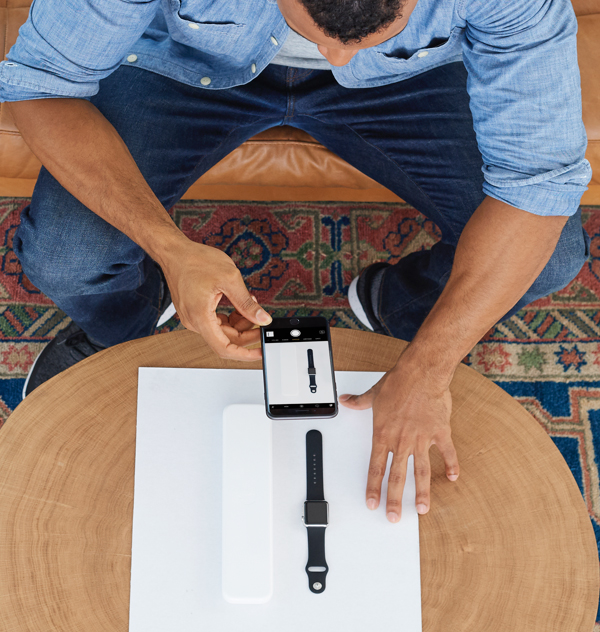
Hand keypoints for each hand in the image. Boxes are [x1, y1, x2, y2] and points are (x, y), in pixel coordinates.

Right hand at [161, 238, 271, 359]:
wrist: (174, 252)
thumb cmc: (195, 260)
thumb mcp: (230, 279)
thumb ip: (246, 303)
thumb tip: (263, 318)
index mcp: (200, 317)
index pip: (224, 348)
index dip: (244, 354)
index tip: (259, 353)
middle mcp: (194, 322)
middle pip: (226, 339)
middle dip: (247, 332)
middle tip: (262, 321)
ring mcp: (193, 318)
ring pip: (222, 330)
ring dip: (239, 322)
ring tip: (250, 303)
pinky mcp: (194, 312)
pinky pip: (215, 322)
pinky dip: (230, 316)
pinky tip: (240, 303)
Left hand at [339, 356, 458, 521]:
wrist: (421, 374)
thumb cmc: (398, 383)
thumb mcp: (373, 394)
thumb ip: (359, 402)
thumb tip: (345, 400)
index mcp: (383, 434)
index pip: (376, 467)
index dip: (373, 487)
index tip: (372, 503)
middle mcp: (401, 440)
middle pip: (396, 476)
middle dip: (394, 499)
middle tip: (394, 517)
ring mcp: (421, 438)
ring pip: (421, 471)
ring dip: (421, 492)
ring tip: (421, 509)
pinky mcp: (439, 432)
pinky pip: (447, 453)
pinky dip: (451, 465)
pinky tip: (452, 477)